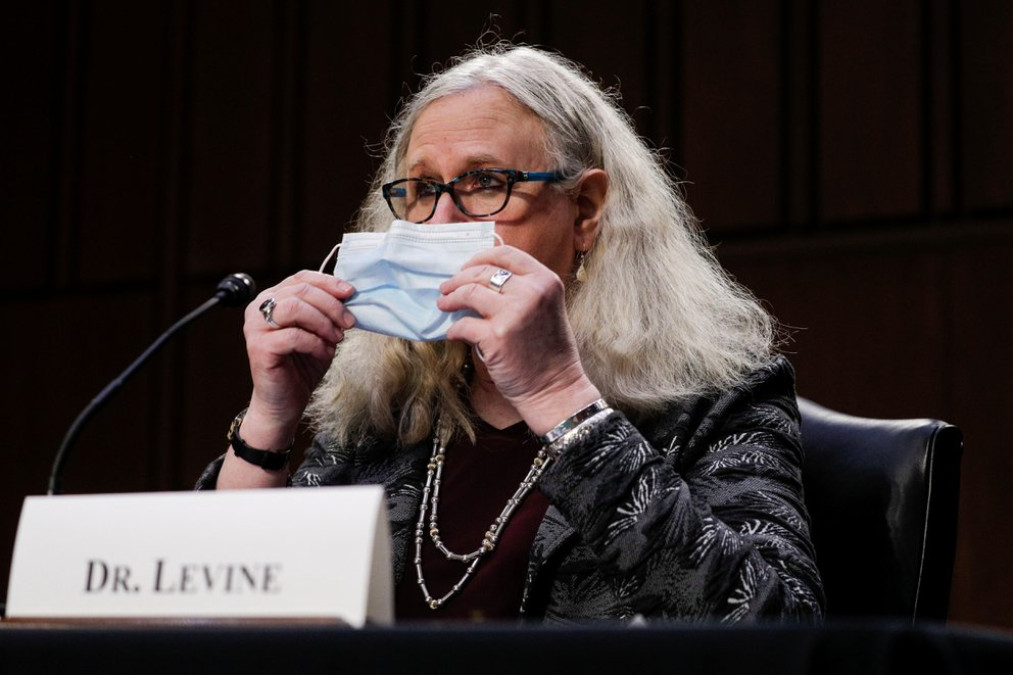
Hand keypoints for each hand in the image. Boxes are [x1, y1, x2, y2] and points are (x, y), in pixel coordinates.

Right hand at [242, 270, 355, 445]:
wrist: (285, 402)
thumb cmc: (302, 365)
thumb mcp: (322, 332)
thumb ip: (329, 312)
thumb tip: (350, 295)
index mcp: (273, 298)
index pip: (301, 278)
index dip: (328, 283)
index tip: (351, 293)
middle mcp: (259, 308)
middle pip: (300, 290)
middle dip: (331, 305)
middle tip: (348, 322)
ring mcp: (256, 327)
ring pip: (294, 308)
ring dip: (322, 321)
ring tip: (336, 337)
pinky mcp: (259, 347)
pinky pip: (293, 335)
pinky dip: (315, 342)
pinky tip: (324, 352)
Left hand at [437, 246, 599, 433]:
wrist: (555, 388)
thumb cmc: (549, 351)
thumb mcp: (547, 307)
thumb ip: (524, 289)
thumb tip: (482, 278)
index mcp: (545, 281)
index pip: (506, 254)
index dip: (480, 257)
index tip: (465, 267)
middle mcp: (531, 292)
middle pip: (482, 272)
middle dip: (458, 278)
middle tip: (447, 287)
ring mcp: (513, 313)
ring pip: (468, 292)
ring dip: (450, 298)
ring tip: (443, 304)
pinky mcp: (496, 337)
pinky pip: (463, 325)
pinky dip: (454, 329)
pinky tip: (453, 332)